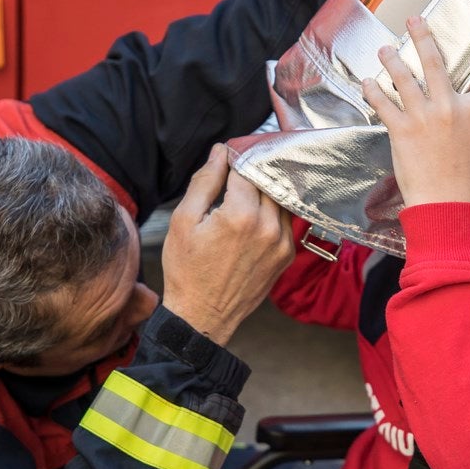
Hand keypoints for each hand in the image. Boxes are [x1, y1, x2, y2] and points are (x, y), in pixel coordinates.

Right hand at [160, 145, 294, 345]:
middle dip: (252, 172)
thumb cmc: (187, 271)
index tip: (226, 156)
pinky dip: (272, 212)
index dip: (235, 157)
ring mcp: (282, 243)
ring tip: (242, 196)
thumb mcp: (183, 221)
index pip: (246, 167)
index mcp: (242, 215)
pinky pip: (285, 220)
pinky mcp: (286, 255)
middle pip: (268, 180)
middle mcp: (268, 227)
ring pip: (280, 198)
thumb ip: (204, 182)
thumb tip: (221, 152)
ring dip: (265, 191)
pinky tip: (253, 217)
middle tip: (234, 173)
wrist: (202, 316)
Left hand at [362, 17, 469, 206]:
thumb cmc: (465, 181)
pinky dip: (373, 91)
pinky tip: (368, 82)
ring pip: (404, 79)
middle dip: (423, 37)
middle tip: (414, 20)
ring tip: (385, 49)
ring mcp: (422, 118)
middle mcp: (448, 109)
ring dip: (392, 61)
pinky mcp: (401, 130)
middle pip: (435, 64)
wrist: (443, 204)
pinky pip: (384, 104)